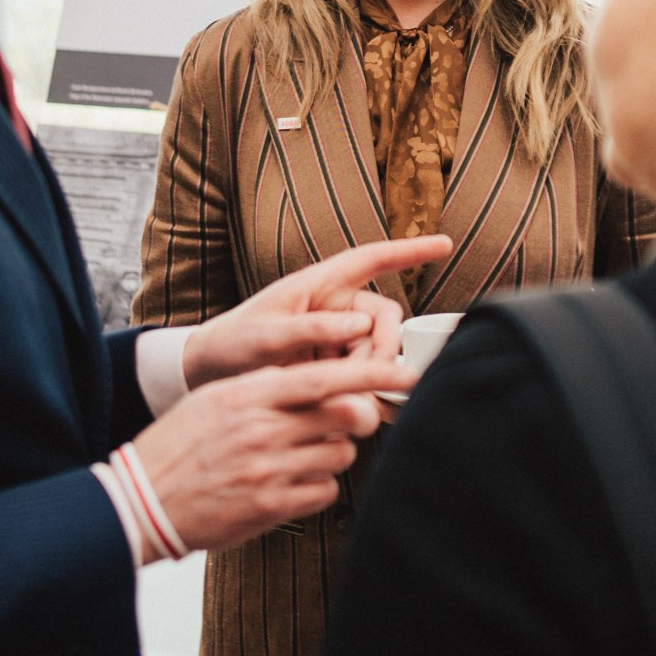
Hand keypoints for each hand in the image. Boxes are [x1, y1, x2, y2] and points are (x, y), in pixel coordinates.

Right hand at [133, 357, 417, 550]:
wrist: (141, 499)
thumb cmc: (179, 445)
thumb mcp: (215, 399)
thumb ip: (265, 387)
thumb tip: (318, 381)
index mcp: (249, 394)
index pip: (325, 376)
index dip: (371, 373)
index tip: (403, 372)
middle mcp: (262, 429)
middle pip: (345, 415)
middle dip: (361, 416)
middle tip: (356, 419)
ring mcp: (268, 469)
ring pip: (339, 455)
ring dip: (333, 454)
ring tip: (304, 456)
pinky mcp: (270, 507)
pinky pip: (323, 491)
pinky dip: (318, 487)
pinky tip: (293, 483)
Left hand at [182, 235, 452, 387]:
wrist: (211, 379)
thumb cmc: (232, 346)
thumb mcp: (266, 336)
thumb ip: (311, 329)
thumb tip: (360, 326)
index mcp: (319, 285)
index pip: (372, 259)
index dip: (410, 250)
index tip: (444, 244)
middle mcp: (335, 309)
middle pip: (385, 321)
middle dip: (382, 350)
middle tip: (363, 381)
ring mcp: (337, 339)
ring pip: (378, 353)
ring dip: (372, 376)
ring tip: (348, 402)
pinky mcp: (334, 366)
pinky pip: (366, 375)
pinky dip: (369, 391)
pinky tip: (367, 411)